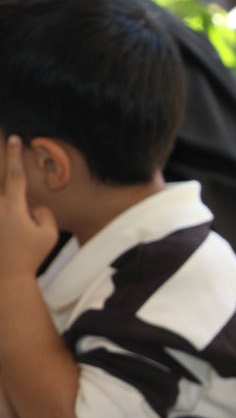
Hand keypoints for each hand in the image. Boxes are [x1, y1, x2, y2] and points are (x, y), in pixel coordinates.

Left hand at [0, 138, 58, 279]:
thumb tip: (34, 205)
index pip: (15, 175)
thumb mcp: (49, 235)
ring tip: (6, 197)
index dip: (16, 156)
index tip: (16, 139)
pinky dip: (0, 210)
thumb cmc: (29, 256)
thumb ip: (44, 214)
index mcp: (13, 208)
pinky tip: (0, 213)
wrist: (6, 278)